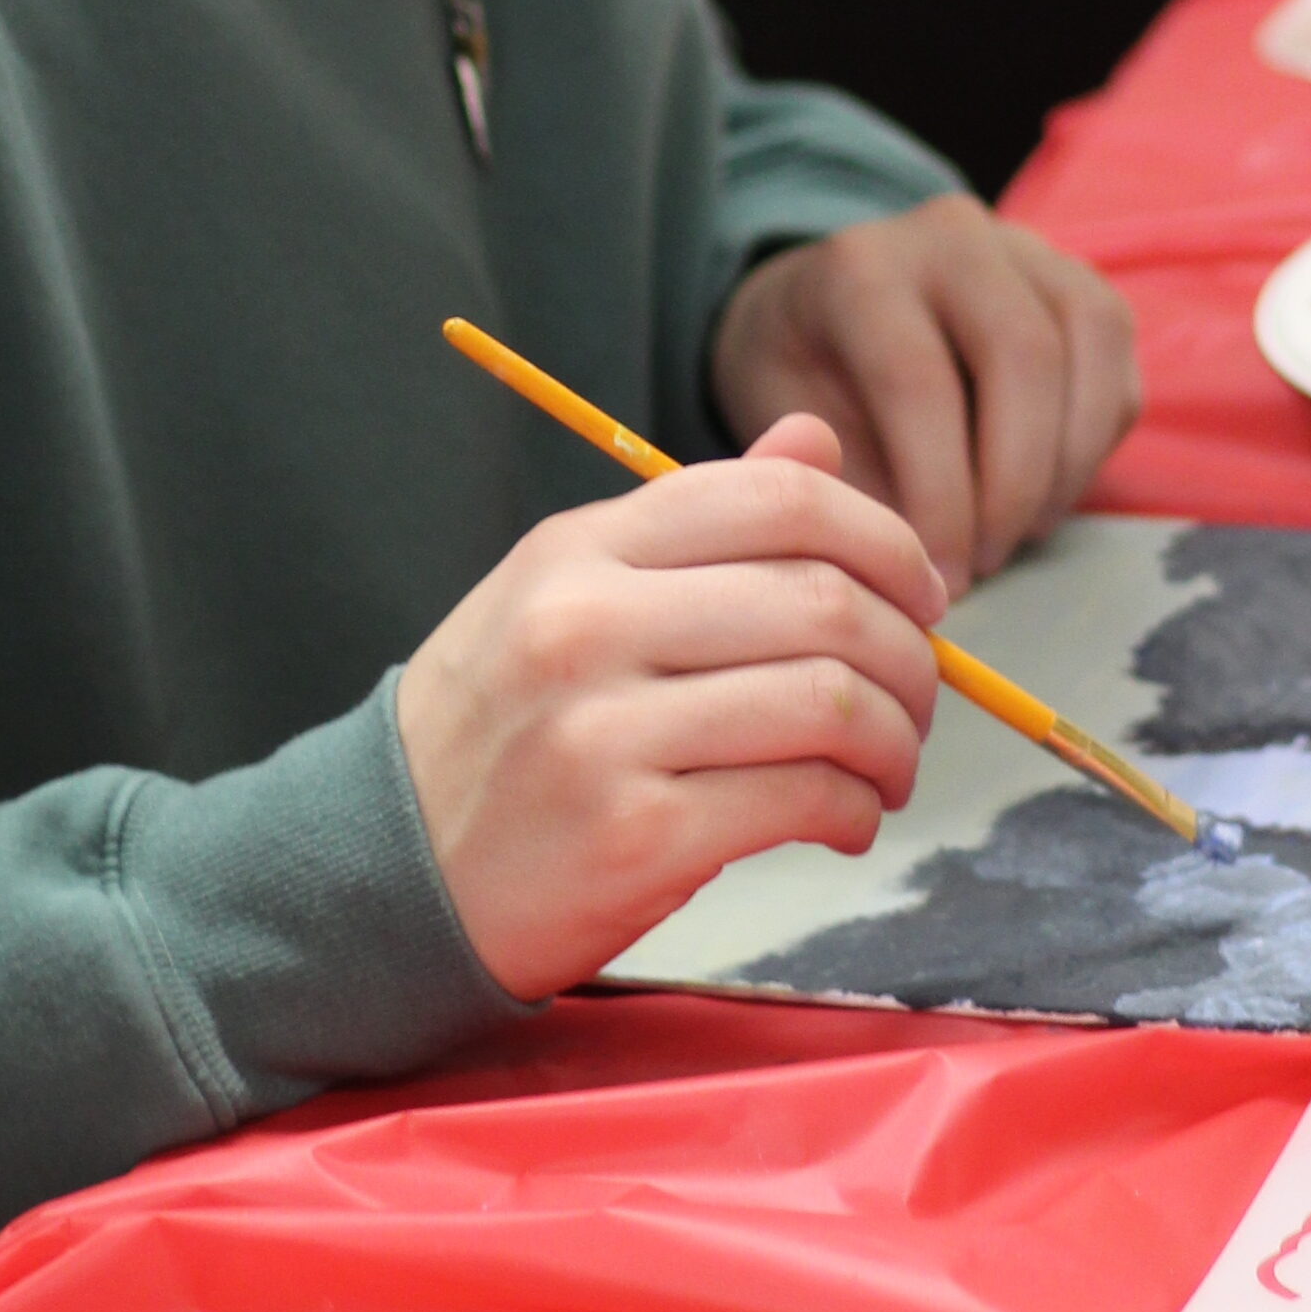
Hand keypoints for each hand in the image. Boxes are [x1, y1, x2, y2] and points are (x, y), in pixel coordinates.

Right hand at [395, 415, 947, 999]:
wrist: (389, 871)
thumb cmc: (504, 730)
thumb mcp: (571, 596)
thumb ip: (698, 523)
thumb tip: (819, 440)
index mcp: (580, 549)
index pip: (779, 499)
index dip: (887, 540)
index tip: (922, 595)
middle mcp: (587, 624)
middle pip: (825, 602)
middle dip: (909, 657)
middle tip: (918, 701)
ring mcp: (604, 731)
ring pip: (830, 704)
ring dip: (895, 743)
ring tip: (887, 768)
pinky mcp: (632, 834)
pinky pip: (802, 800)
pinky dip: (854, 812)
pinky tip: (844, 821)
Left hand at [708, 199, 1140, 600]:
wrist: (823, 308)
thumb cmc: (804, 378)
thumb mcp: (786, 424)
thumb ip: (847, 484)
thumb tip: (910, 565)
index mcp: (861, 267)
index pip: (918, 379)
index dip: (939, 493)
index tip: (938, 577)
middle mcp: (952, 235)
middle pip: (1023, 354)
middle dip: (1014, 484)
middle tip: (985, 563)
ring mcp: (1029, 250)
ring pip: (1090, 348)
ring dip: (1065, 469)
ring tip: (1016, 536)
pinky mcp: (1081, 284)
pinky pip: (1118, 367)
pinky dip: (1093, 448)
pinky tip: (1044, 497)